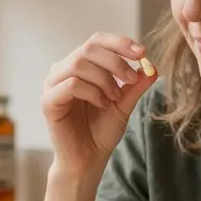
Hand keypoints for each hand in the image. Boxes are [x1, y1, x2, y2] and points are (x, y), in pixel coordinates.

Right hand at [42, 33, 156, 175]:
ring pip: (79, 64)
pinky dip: (92, 92)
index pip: (97, 41)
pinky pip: (71, 84)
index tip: (142, 53)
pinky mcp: (48, 102)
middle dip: (115, 61)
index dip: (120, 43)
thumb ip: (135, 86)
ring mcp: (52, 85)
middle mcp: (62, 70)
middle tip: (131, 80)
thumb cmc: (101, 131)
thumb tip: (152, 67)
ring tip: (115, 98)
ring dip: (104, 79)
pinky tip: (102, 105)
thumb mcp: (124, 104)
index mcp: (79, 66)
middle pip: (89, 48)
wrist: (88, 160)